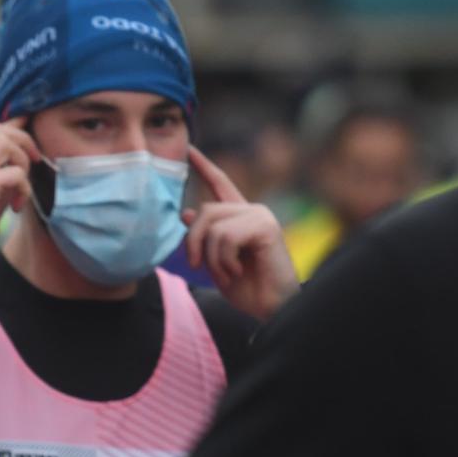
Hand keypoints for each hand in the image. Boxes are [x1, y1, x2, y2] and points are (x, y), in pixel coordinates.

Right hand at [0, 118, 39, 266]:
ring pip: (4, 142)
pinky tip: (16, 208)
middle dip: (23, 141)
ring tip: (21, 188)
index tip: (31, 146)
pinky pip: (15, 173)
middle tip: (34, 164)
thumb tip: (20, 170)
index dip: (14, 131)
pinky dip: (23, 188)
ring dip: (22, 161)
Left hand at [183, 146, 300, 321]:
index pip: (219, 183)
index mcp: (238, 217)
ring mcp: (259, 216)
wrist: (271, 307)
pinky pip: (226, 236)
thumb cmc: (247, 289)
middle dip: (193, 241)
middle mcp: (250, 211)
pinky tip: (237, 271)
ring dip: (212, 258)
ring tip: (226, 273)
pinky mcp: (265, 226)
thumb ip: (204, 238)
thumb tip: (186, 213)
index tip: (188, 149)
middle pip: (205, 211)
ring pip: (213, 226)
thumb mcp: (216, 262)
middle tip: (196, 266)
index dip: (204, 166)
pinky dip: (224, 260)